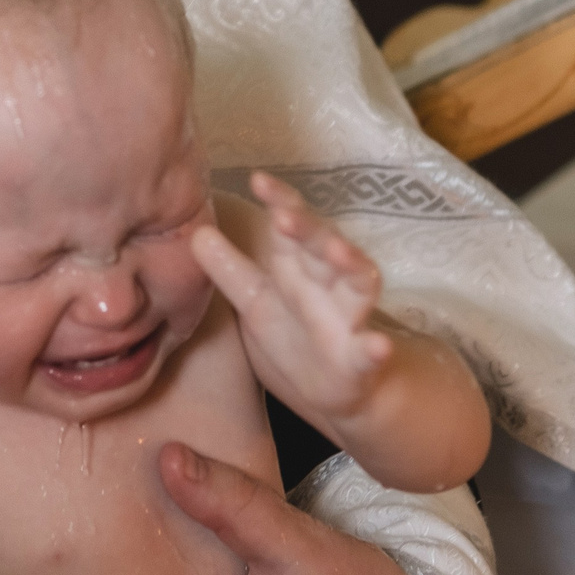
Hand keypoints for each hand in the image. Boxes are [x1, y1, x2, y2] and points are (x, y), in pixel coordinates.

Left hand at [191, 172, 393, 417]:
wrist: (333, 394)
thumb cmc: (295, 337)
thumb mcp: (255, 303)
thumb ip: (230, 271)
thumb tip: (196, 233)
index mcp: (299, 266)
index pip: (292, 223)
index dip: (280, 200)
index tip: (258, 180)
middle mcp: (329, 282)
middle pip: (322, 244)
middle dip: (307, 228)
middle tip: (284, 215)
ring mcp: (350, 317)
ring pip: (358, 282)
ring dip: (350, 263)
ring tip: (337, 250)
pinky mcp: (362, 359)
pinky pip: (371, 350)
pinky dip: (375, 347)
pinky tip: (378, 345)